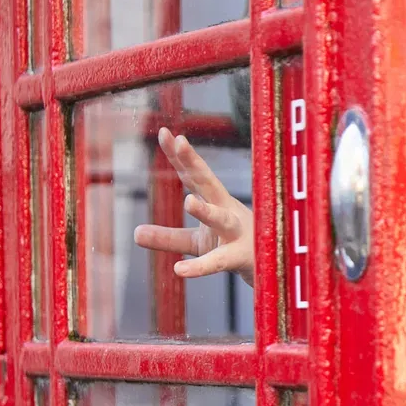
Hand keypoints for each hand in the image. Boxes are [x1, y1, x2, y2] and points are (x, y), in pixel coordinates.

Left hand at [132, 127, 256, 287]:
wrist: (270, 272)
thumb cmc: (233, 249)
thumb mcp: (196, 242)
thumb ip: (168, 237)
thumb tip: (135, 234)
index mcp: (216, 202)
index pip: (194, 176)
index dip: (180, 156)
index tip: (164, 133)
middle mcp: (228, 211)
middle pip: (209, 184)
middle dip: (195, 163)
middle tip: (179, 142)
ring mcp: (236, 234)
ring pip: (221, 219)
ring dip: (207, 211)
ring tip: (189, 202)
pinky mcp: (240, 258)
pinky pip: (219, 262)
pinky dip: (199, 267)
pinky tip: (180, 270)